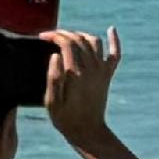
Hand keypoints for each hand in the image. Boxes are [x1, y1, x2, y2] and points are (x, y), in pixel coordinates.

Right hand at [39, 27, 118, 150]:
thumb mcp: (51, 101)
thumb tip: (55, 55)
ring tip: (69, 37)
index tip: (42, 36)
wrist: (87, 129)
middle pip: (80, 40)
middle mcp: (91, 68)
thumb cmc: (64, 117)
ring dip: (82, 35)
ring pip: (95, 42)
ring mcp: (102, 70)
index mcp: (75, 74)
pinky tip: (111, 29)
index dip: (55, 36)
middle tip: (51, 35)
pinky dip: (114, 40)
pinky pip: (115, 53)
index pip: (67, 44)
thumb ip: (53, 78)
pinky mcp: (108, 74)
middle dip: (65, 34)